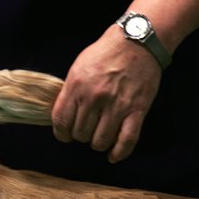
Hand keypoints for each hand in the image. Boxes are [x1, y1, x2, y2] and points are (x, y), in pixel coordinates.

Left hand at [52, 24, 161, 162]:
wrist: (136, 41)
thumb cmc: (104, 53)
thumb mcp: (77, 68)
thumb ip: (69, 92)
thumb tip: (62, 116)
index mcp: (76, 86)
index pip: (61, 121)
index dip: (61, 133)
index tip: (65, 135)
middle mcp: (94, 97)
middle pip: (80, 133)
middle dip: (81, 135)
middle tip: (86, 129)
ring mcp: (117, 105)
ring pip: (100, 141)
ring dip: (97, 143)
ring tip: (99, 136)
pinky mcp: (137, 110)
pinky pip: (126, 140)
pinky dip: (119, 153)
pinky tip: (113, 156)